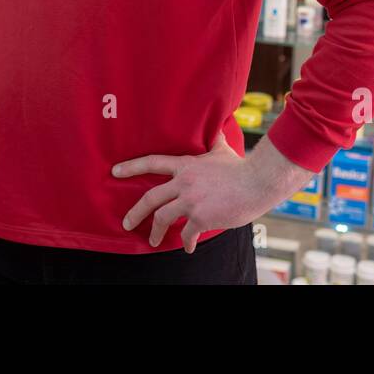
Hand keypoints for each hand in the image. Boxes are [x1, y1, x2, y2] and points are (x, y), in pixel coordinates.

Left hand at [114, 133, 276, 252]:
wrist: (257, 182)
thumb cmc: (241, 167)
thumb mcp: (222, 149)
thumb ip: (214, 140)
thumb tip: (216, 127)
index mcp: (186, 165)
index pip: (152, 162)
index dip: (132, 166)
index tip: (115, 171)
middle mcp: (184, 182)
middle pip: (150, 197)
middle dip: (136, 213)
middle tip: (127, 223)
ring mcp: (191, 200)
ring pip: (164, 218)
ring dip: (157, 232)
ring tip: (154, 240)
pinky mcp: (202, 217)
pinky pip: (187, 234)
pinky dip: (186, 242)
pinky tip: (189, 247)